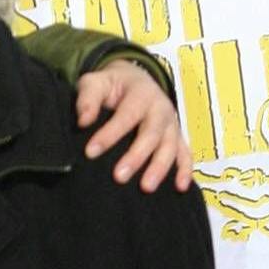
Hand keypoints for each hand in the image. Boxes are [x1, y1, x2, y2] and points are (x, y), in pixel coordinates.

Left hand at [76, 62, 193, 191]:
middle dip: (136, 156)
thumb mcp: (96, 83)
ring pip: (170, 146)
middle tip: (119, 177)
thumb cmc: (112, 85)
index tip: (91, 152)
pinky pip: (185, 154)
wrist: (135, 80)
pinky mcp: (176, 137)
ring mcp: (171, 124)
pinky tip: (180, 188)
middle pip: (151, 134)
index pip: (126, 116)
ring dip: (160, 167)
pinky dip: (185, 170)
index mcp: (141, 93)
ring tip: (146, 187)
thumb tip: (83, 120)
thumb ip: (88, 98)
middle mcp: (160, 108)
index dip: (110, 134)